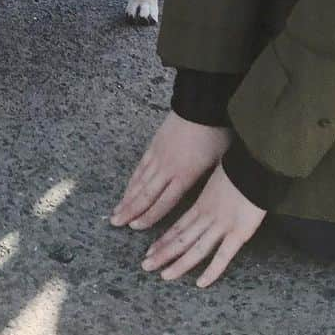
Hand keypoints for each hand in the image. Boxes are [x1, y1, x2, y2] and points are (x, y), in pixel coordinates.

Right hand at [111, 112, 229, 230]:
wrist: (200, 106)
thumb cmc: (215, 134)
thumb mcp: (218, 162)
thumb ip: (210, 181)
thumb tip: (215, 196)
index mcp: (185, 176)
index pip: (164, 202)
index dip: (150, 216)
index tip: (136, 228)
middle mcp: (167, 169)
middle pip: (146, 194)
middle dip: (130, 210)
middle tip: (116, 223)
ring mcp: (158, 156)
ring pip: (139, 181)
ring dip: (127, 197)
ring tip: (116, 210)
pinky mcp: (154, 145)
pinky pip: (140, 167)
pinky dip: (132, 179)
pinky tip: (127, 188)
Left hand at [142, 163, 265, 287]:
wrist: (253, 165)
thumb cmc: (238, 169)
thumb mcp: (215, 180)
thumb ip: (210, 193)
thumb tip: (208, 196)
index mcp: (201, 204)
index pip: (178, 226)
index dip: (164, 240)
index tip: (150, 250)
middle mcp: (206, 217)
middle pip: (181, 239)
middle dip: (163, 254)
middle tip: (146, 265)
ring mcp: (221, 226)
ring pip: (195, 249)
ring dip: (179, 264)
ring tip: (164, 276)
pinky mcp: (238, 233)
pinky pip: (223, 256)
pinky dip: (212, 271)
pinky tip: (200, 283)